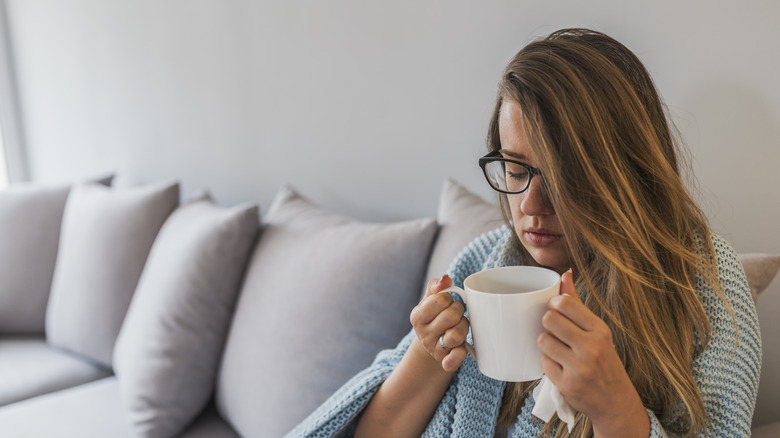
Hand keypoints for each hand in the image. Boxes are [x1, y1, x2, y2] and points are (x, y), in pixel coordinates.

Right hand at [410, 275, 469, 371]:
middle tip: (456, 313)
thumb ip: (436, 287)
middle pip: (451, 316)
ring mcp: (434, 348)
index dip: (449, 298)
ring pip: (457, 335)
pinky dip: (459, 356)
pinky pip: (454, 359)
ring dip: (463, 327)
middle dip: (459, 311)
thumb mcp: (430, 301)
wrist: (431, 343)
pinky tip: (460, 349)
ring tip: (460, 326)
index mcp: (417, 316)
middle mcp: (423, 334)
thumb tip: (445, 279)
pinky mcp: (445, 360)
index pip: (440, 300)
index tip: (447, 302)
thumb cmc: (434, 317)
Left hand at [537, 271, 648, 435]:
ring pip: (542, 341)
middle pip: (549, 319)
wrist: (616, 403)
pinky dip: (548, 364)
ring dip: (546, 345)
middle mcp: (591, 347)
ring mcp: (579, 367)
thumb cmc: (604, 362)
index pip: (565, 303)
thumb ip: (577, 303)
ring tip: (558, 350)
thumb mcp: (597, 332)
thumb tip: (565, 273)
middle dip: (548, 324)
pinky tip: (561, 367)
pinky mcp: (567, 384)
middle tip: (555, 331)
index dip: (553, 303)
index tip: (555, 309)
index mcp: (600, 330)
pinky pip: (543, 363)